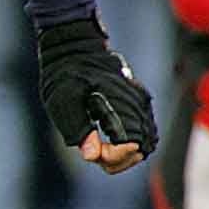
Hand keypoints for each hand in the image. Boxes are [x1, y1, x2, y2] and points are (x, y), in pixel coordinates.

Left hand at [36, 17, 156, 175]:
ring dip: (123, 153)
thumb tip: (92, 156)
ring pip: (145, 143)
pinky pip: (142, 133)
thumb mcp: (62, 102)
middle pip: (143, 149)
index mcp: (121, 103)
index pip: (132, 145)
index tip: (92, 153)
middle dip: (118, 159)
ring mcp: (141, 104)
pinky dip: (128, 144)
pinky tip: (107, 142)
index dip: (113, 156)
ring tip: (98, 149)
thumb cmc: (65, 75)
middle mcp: (138, 104)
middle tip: (93, 153)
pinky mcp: (139, 104)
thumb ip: (78, 129)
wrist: (75, 49)